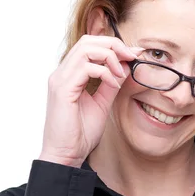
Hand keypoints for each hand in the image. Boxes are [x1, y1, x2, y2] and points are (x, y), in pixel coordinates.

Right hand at [38, 35, 142, 167]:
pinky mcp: (62, 90)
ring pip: (86, 48)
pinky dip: (105, 72)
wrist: (66, 155)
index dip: (114, 45)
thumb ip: (111, 85)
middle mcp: (62, 73)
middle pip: (87, 40)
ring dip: (110, 56)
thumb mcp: (102, 104)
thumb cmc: (79, 134)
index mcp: (70, 75)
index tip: (134, 54)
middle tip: (131, 57)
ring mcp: (60, 80)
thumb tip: (125, 68)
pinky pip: (86, 68)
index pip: (89, 45)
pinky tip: (113, 84)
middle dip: (114, 44)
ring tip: (121, 72)